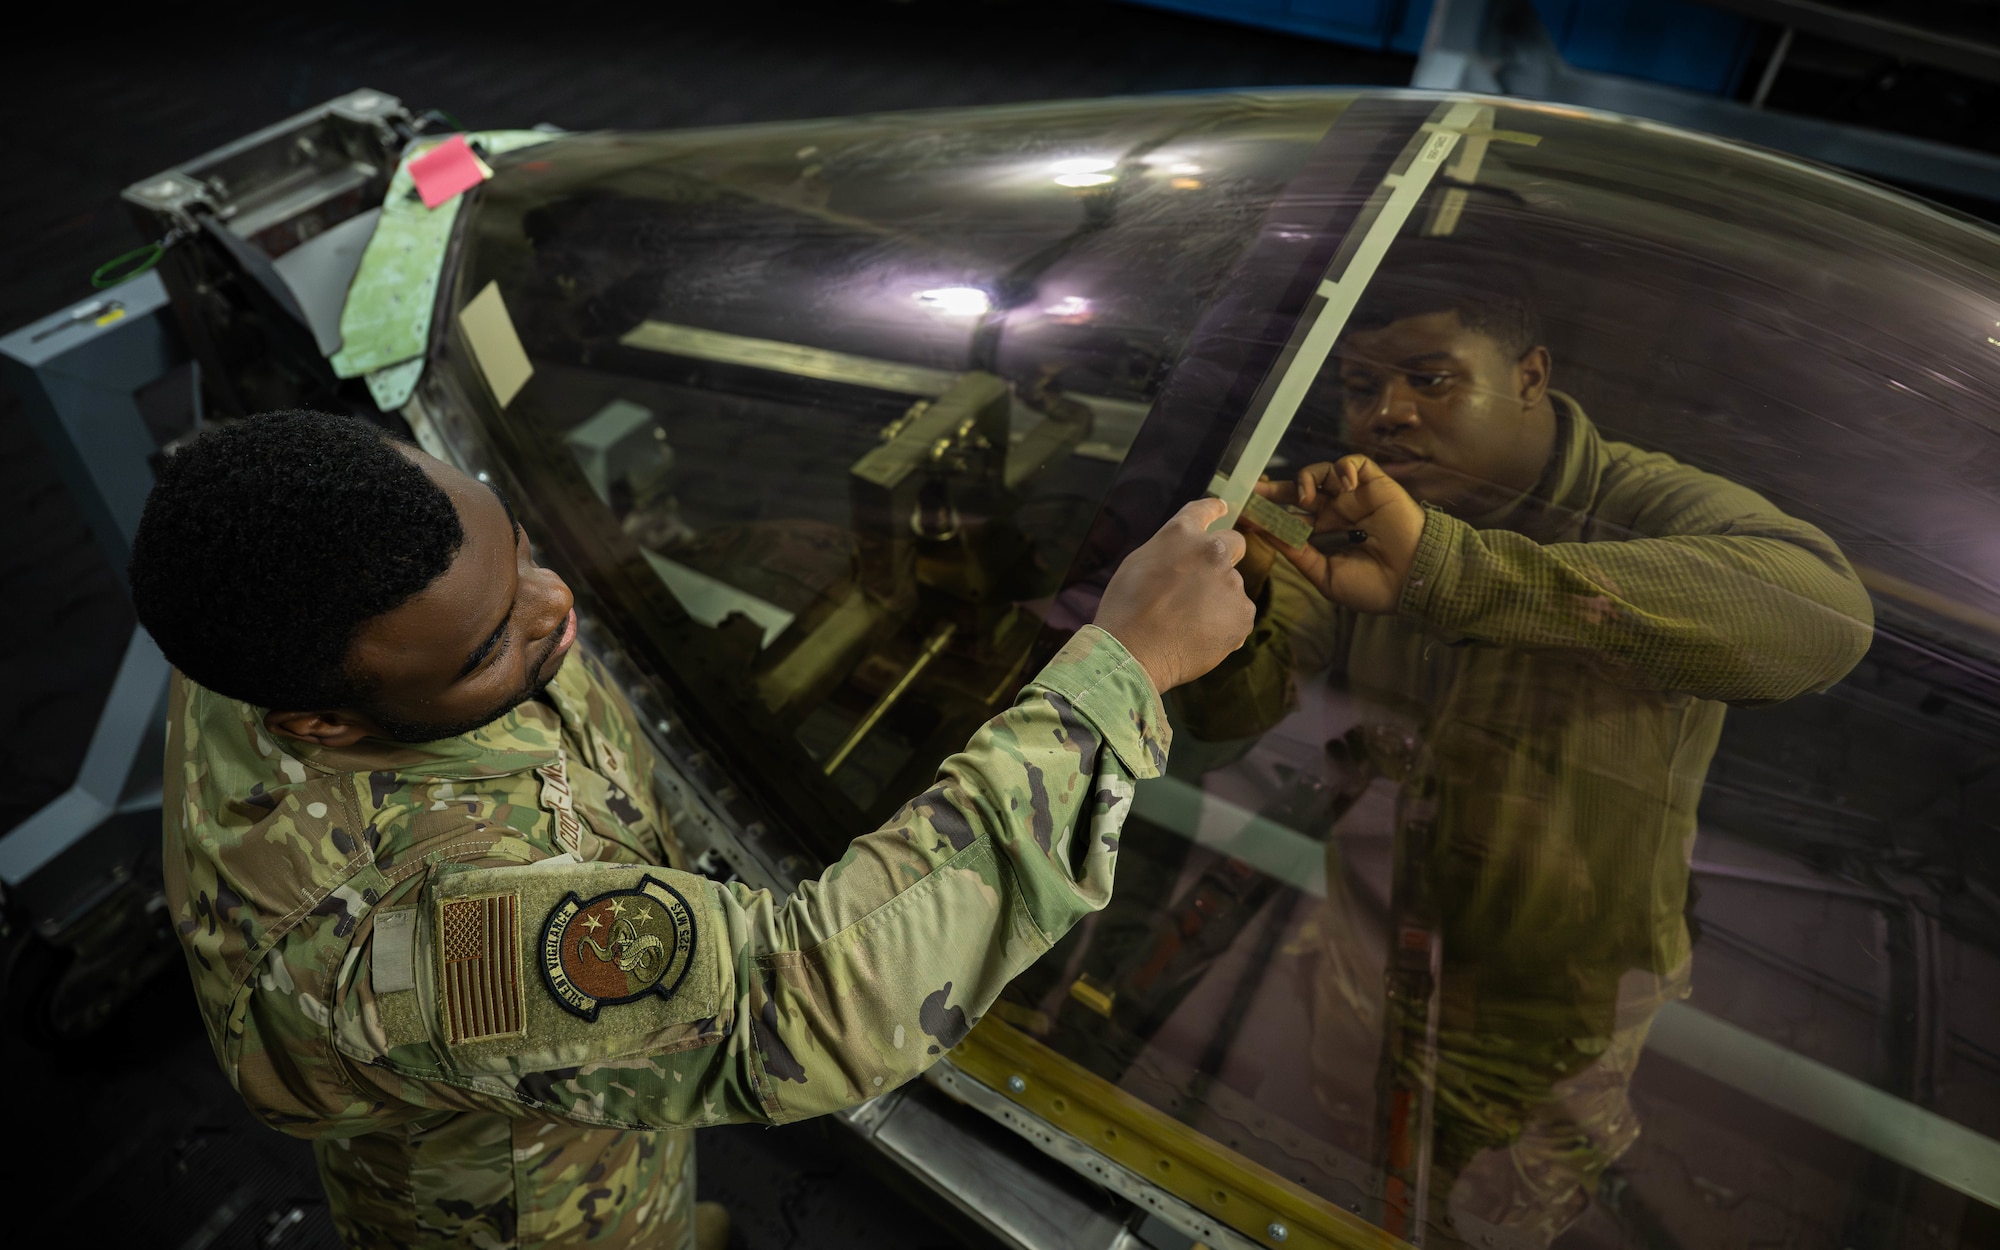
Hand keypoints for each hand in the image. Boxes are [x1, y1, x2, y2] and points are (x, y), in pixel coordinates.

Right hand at [1096, 498, 1256, 692]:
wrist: (1134, 651)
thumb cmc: (1126, 609)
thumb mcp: (1139, 563)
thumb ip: (1170, 551)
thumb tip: (1186, 555)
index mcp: (1182, 534)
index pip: (1204, 510)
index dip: (1214, 508)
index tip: (1221, 507)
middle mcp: (1212, 551)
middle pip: (1234, 544)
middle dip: (1225, 556)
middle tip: (1203, 582)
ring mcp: (1231, 583)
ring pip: (1231, 587)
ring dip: (1217, 598)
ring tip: (1188, 623)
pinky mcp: (1243, 614)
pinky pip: (1237, 615)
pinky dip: (1224, 624)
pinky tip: (1199, 636)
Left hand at [1251, 455, 1425, 613]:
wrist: (1413, 580)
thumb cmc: (1373, 587)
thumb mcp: (1326, 576)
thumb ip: (1298, 554)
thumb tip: (1267, 534)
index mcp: (1323, 536)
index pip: (1289, 518)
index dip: (1268, 514)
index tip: (1245, 512)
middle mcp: (1335, 513)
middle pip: (1298, 492)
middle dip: (1275, 489)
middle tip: (1256, 489)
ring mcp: (1353, 497)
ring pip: (1322, 473)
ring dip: (1308, 479)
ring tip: (1307, 497)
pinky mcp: (1373, 484)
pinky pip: (1353, 463)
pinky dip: (1343, 468)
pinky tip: (1344, 486)